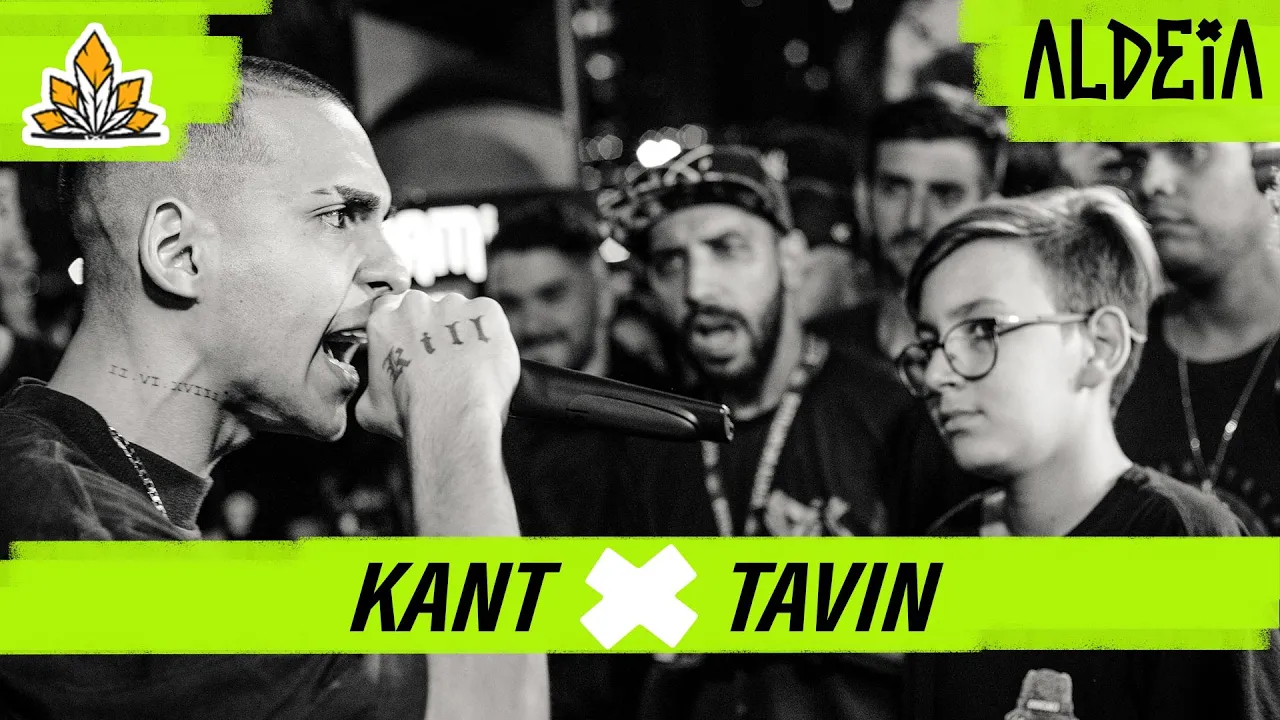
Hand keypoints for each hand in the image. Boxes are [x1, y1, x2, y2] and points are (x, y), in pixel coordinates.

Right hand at [356, 291, 518, 440]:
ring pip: (458, 312)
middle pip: (427, 308)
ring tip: (468, 366)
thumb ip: (371, 387)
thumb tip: (376, 390)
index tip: (416, 346)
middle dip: (434, 328)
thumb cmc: (411, 417)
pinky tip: (485, 361)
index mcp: (383, 322)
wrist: (453, 420)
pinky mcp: (486, 310)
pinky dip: (490, 335)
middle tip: (444, 361)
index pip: (390, 309)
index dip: (405, 329)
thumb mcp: (370, 409)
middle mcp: (415, 305)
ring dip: (463, 332)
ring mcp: (453, 305)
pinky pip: (488, 318)